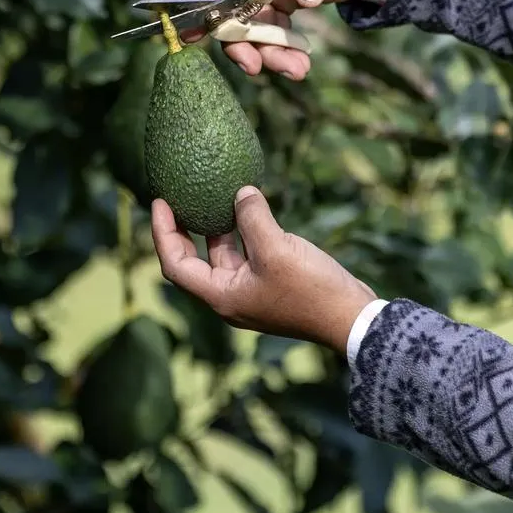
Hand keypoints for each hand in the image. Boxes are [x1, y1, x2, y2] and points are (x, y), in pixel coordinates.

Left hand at [151, 186, 376, 354]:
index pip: (175, 263)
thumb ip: (252, 218)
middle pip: (192, 260)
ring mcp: (250, 291)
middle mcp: (229, 296)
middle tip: (176, 198)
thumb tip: (240, 193)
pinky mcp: (270, 284)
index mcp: (221, 295)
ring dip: (215, 227)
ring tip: (210, 196)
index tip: (160, 202)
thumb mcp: (276, 248)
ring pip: (221, 255)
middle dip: (182, 230)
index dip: (162, 232)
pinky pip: (245, 254)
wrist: (352, 318)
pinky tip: (247, 208)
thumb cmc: (310, 289)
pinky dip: (242, 232)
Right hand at [185, 0, 409, 79]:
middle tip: (257, 68)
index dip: (213, 9)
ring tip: (298, 70)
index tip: (201, 35)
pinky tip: (301, 64)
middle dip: (246, 44)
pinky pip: (275, 34)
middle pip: (236, 13)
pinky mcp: (282, 4)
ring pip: (255, 30)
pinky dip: (285, 52)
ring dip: (272, 54)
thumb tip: (302, 1)